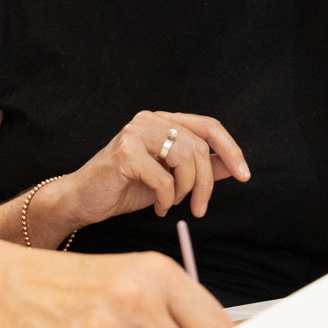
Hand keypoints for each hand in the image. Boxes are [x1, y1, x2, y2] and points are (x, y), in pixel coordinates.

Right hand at [59, 109, 248, 224]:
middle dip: (206, 184)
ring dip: (185, 190)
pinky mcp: (125, 152)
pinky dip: (166, 199)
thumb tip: (231, 166)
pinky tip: (156, 206)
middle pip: (200, 146)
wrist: (82, 199)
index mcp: (161, 121)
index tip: (244, 175)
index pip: (207, 125)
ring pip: (185, 158)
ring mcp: (135, 132)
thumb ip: (197, 169)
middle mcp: (148, 119)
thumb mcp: (168, 179)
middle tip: (199, 208)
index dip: (230, 149)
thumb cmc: (123, 188)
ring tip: (171, 204)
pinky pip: (164, 178)